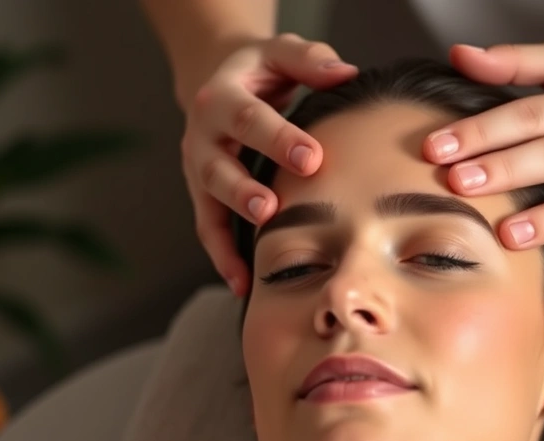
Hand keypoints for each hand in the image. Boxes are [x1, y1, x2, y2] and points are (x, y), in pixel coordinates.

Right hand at [181, 33, 357, 294]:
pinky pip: (208, 230)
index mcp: (221, 97)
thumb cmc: (260, 70)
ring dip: (234, 226)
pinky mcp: (202, 194)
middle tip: (274, 207)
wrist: (217, 80)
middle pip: (219, 165)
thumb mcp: (280, 51)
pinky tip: (244, 285)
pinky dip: (223, 259)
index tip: (312, 158)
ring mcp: (199, 168)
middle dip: (246, 189)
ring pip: (210, 201)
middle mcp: (202, 134)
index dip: (278, 139)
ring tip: (261, 247)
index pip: (248, 119)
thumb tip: (345, 74)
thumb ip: (310, 60)